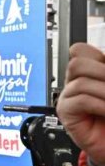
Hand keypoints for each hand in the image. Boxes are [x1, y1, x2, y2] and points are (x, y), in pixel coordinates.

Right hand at [57, 43, 104, 165]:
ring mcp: (68, 98)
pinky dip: (100, 105)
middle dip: (102, 71)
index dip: (99, 56)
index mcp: (87, 74)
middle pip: (77, 62)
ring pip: (80, 82)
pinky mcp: (65, 114)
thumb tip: (104, 59)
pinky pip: (80, 101)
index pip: (80, 51)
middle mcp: (74, 84)